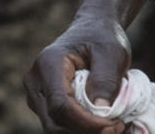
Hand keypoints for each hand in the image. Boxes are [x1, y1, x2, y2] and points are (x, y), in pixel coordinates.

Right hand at [24, 12, 132, 132]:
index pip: (61, 105)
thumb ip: (105, 80)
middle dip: (87, 132)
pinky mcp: (44, 104)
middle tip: (119, 128)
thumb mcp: (111, 53)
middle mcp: (35, 80)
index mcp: (48, 64)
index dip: (87, 123)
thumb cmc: (102, 39)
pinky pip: (60, 125)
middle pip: (54, 122)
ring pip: (55, 127)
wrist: (91, 31)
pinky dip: (82, 130)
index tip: (116, 125)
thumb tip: (101, 109)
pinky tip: (104, 125)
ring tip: (114, 126)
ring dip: (84, 132)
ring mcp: (37, 94)